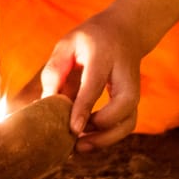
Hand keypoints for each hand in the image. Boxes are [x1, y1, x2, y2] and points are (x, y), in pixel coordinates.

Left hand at [39, 10, 146, 152]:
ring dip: (106, 139)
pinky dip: (109, 138)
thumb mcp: (68, 43)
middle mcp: (125, 75)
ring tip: (80, 147)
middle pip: (123, 107)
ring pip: (129, 122)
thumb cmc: (90, 39)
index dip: (83, 108)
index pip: (95, 85)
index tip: (73, 129)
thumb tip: (45, 103)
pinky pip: (126, 126)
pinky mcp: (133, 102)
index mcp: (104, 56)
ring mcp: (133, 90)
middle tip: (77, 140)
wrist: (126, 31)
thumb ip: (55, 69)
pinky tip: (88, 141)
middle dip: (103, 129)